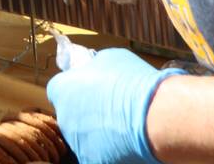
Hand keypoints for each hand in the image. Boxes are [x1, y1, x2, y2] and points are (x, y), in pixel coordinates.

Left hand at [47, 48, 174, 163]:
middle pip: (71, 115)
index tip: (90, 88)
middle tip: (111, 108)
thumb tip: (96, 69)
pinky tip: (127, 142)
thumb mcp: (110, 59)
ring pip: (84, 138)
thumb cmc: (132, 85)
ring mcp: (77, 144)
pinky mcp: (92, 162)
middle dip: (87, 112)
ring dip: (99, 133)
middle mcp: (64, 119)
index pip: (59, 89)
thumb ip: (95, 66)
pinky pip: (98, 155)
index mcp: (62, 90)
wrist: (154, 117)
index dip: (75, 88)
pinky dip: (110, 151)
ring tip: (123, 126)